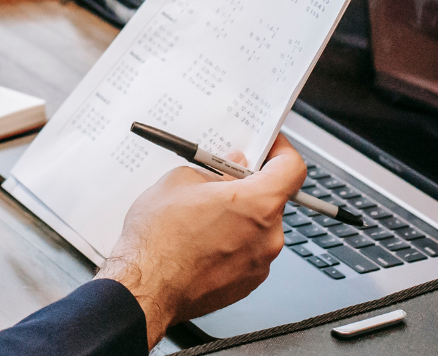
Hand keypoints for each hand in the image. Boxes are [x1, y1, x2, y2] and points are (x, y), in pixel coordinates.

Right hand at [97, 136, 306, 347]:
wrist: (145, 289)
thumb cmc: (158, 241)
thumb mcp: (180, 181)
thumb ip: (216, 171)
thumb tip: (229, 169)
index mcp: (257, 203)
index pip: (292, 168)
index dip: (280, 152)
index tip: (268, 148)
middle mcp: (268, 236)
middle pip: (273, 199)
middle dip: (249, 188)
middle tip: (222, 182)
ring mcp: (259, 264)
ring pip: (258, 228)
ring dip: (239, 218)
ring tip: (202, 218)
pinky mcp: (247, 284)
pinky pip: (248, 253)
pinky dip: (232, 244)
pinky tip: (202, 243)